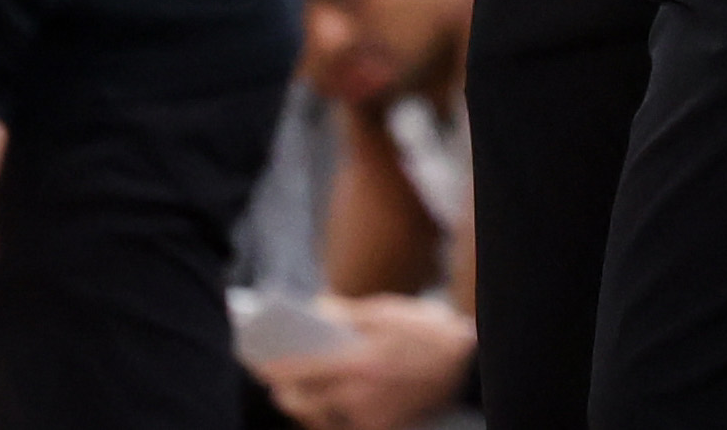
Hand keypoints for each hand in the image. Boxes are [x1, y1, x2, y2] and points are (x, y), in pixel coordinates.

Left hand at [257, 295, 473, 429]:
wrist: (467, 366)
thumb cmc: (428, 333)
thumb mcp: (388, 313)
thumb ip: (347, 313)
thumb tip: (315, 308)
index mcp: (358, 363)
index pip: (301, 370)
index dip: (274, 369)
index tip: (259, 365)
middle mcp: (357, 396)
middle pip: (301, 403)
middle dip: (285, 392)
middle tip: (278, 381)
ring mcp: (368, 417)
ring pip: (318, 417)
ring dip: (306, 406)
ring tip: (300, 392)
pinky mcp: (379, 429)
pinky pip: (341, 425)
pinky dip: (330, 416)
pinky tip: (332, 403)